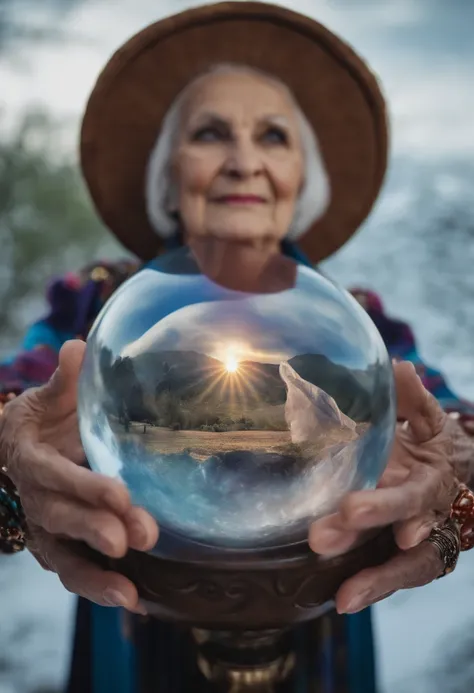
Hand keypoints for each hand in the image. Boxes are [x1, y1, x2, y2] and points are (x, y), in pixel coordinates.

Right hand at [0, 340, 158, 612]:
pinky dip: (99, 588)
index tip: (119, 493)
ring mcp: (46, 529)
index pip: (55, 475)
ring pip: (64, 557)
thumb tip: (78, 347)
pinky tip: (133, 601)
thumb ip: (63, 381)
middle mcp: (37, 499)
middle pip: (63, 519)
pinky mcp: (59, 547)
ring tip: (129, 595)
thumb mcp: (47, 398)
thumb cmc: (41, 421)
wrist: (19, 451)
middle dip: (97, 529)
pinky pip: (75, 572)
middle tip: (135, 538)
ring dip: (95, 577)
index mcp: (33, 460)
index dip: (83, 485)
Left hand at [309, 361, 459, 613]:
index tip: (375, 517)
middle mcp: (423, 513)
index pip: (411, 494)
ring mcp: (416, 539)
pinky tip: (343, 600)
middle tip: (323, 536)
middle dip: (365, 532)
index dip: (393, 506)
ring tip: (346, 596)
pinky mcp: (405, 555)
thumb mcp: (428, 420)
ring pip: (404, 564)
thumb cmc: (433, 446)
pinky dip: (374, 587)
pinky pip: (394, 575)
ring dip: (375, 578)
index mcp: (426, 479)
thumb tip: (400, 367)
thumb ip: (413, 398)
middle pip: (400, 527)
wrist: (459, 476)